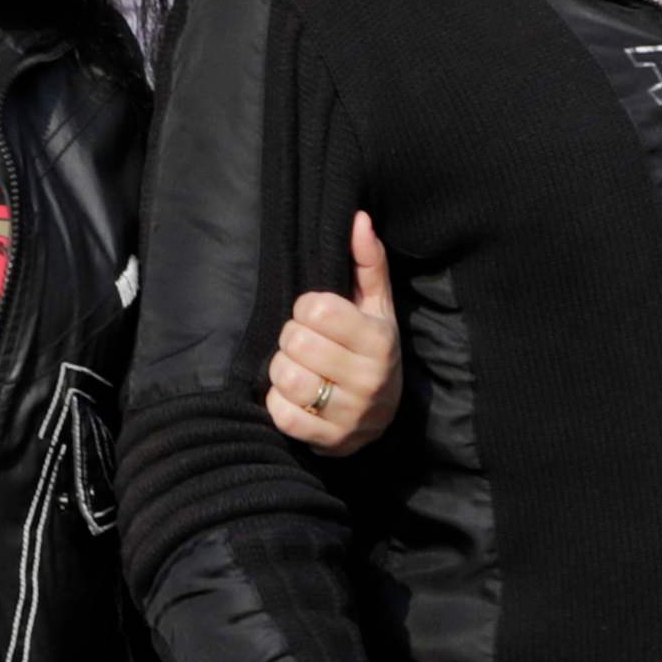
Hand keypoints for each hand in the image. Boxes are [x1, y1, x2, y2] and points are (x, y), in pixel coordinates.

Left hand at [267, 213, 401, 456]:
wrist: (381, 418)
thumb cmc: (371, 350)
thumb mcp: (377, 307)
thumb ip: (368, 262)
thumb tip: (358, 219)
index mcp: (379, 340)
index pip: (315, 309)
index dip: (306, 309)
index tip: (318, 318)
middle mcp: (368, 379)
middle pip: (294, 341)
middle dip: (292, 339)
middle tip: (306, 345)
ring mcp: (348, 414)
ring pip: (284, 376)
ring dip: (283, 371)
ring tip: (301, 370)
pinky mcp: (326, 441)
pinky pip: (280, 412)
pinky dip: (279, 402)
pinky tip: (297, 398)